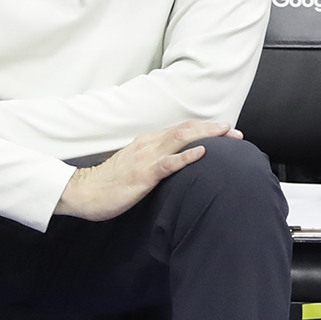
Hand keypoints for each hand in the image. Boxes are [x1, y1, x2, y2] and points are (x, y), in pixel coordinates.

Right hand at [55, 120, 234, 220]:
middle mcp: (149, 144)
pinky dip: (186, 156)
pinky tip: (202, 153)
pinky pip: (168, 163)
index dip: (206, 128)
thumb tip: (177, 161)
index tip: (227, 131)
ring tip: (227, 136)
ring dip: (207, 136)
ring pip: (180, 140)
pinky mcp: (143, 175)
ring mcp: (146, 158)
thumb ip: (156, 159)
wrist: (84, 192)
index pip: (182, 129)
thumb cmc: (110, 182)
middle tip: (236, 133)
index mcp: (149, 142)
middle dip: (213, 129)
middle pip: (186, 130)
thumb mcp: (137, 164)